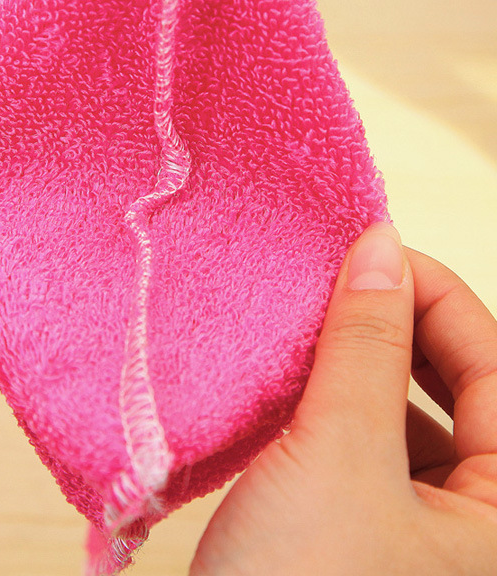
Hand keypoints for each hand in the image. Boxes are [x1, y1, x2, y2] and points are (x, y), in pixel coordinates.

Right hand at [191, 223, 496, 574]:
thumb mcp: (336, 456)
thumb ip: (365, 344)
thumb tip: (380, 248)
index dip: (435, 294)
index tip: (372, 247)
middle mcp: (487, 524)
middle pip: (466, 387)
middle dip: (401, 326)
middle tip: (341, 282)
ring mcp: (434, 532)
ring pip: (415, 412)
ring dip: (366, 361)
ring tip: (315, 324)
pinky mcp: (376, 530)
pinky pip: (376, 442)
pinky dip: (341, 401)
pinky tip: (301, 380)